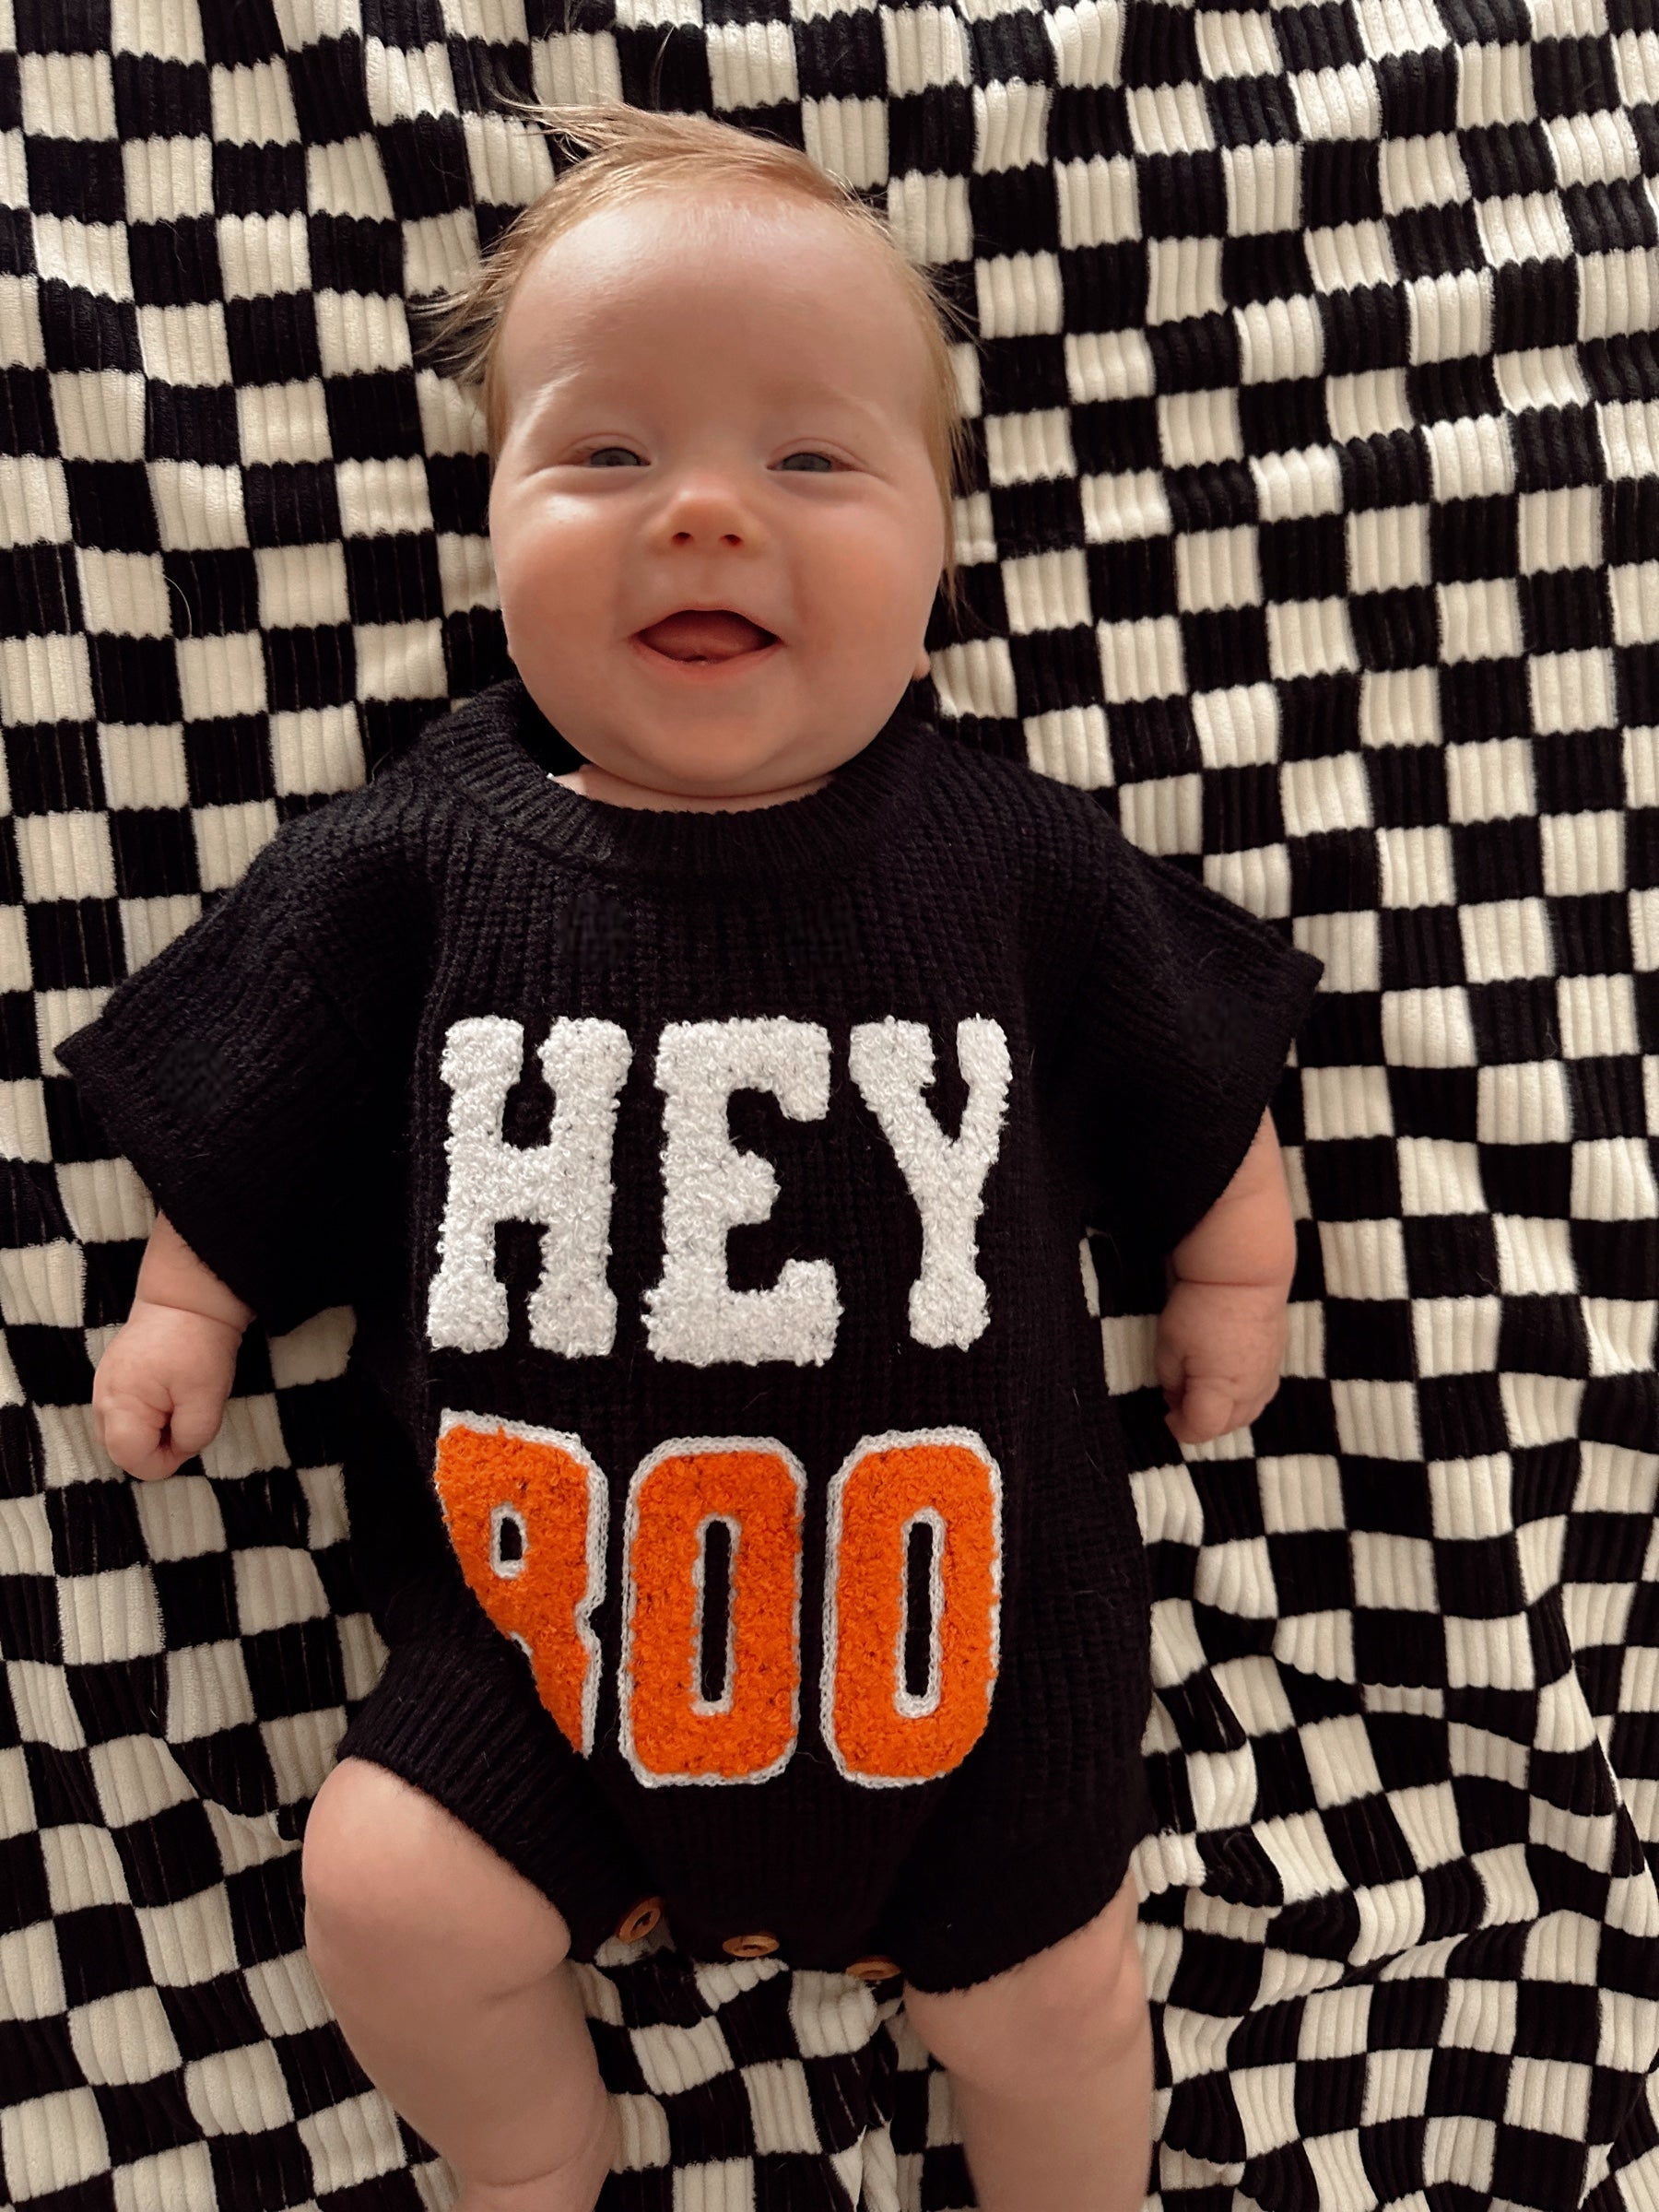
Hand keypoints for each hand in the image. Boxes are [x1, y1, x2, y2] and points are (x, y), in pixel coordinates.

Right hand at [93, 1298, 242, 1480]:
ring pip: (121, 1432)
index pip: (133, 1461)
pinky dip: (145, 1415)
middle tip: (185, 1419)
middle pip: (121, 1450)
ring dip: (151, 1431)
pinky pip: (123, 1412)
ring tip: (178, 1404)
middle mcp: (102, 1399)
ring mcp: (104, 1386)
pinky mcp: (113, 1376)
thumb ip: (193, 1436)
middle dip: (156, 1448)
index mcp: (121, 1406)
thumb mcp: (207, 1397)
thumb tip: (181, 1449)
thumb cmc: (197, 1345)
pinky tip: (168, 1394)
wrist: (187, 1296)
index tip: (191, 1435)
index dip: (167, 1461)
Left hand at [1155, 1276, 1287, 1446]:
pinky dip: (1243, 1399)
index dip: (1179, 1427)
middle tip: (1181, 1403)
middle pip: (1226, 1427)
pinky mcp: (1276, 1361)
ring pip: (1247, 1414)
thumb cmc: (1200, 1307)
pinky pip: (1261, 1395)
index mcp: (1219, 1392)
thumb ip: (1170, 1379)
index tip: (1166, 1415)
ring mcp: (1267, 1377)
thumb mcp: (1169, 1344)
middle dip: (1202, 1423)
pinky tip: (1229, 1382)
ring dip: (1225, 1413)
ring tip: (1204, 1393)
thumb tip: (1176, 1396)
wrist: (1245, 1273)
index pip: (1200, 1429)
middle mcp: (1249, 1392)